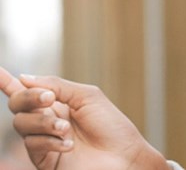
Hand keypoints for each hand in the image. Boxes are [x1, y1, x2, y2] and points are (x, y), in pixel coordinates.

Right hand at [0, 67, 168, 169]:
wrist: (123, 155)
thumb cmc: (110, 125)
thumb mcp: (87, 97)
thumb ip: (57, 86)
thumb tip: (24, 78)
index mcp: (57, 102)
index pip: (26, 90)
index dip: (7, 81)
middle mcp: (46, 119)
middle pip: (17, 104)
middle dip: (28, 98)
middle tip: (48, 99)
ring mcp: (43, 139)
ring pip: (21, 124)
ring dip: (44, 122)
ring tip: (66, 127)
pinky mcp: (43, 159)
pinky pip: (33, 145)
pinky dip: (50, 141)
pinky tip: (68, 144)